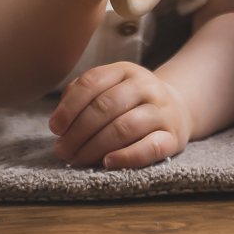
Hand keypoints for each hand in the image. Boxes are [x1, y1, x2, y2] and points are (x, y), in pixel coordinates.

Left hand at [48, 61, 191, 168]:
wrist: (178, 108)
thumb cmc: (131, 101)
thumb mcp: (111, 87)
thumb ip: (83, 96)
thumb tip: (60, 121)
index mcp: (125, 70)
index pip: (93, 82)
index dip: (70, 106)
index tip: (55, 128)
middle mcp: (146, 86)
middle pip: (106, 106)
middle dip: (78, 131)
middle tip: (62, 150)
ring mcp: (162, 111)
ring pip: (125, 127)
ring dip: (95, 146)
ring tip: (78, 159)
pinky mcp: (173, 137)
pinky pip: (151, 148)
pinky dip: (127, 157)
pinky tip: (107, 163)